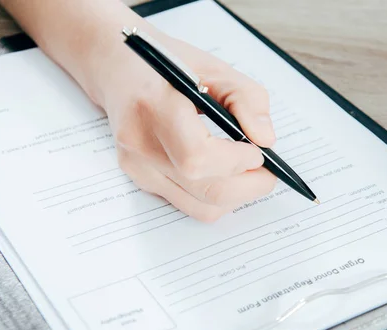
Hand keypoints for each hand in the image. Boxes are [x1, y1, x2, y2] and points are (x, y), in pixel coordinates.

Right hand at [96, 30, 276, 221]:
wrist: (119, 69)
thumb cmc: (169, 66)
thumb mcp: (216, 68)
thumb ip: (247, 100)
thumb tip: (266, 140)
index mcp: (155, 107)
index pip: (199, 157)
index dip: (237, 161)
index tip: (258, 151)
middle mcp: (140, 144)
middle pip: (205, 191)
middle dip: (248, 187)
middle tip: (267, 172)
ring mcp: (137, 168)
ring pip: (200, 207)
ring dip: (235, 196)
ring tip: (247, 172)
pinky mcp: (141, 180)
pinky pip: (188, 204)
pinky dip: (215, 195)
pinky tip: (222, 172)